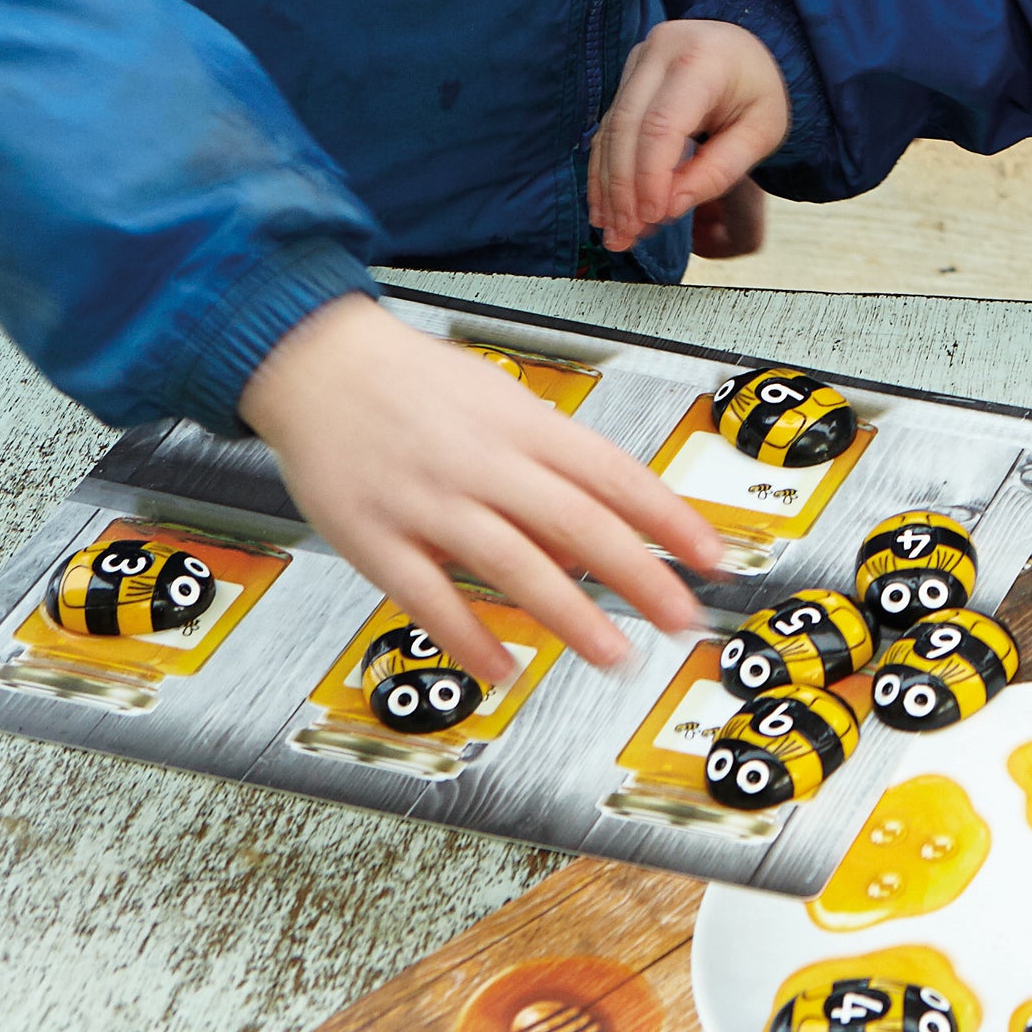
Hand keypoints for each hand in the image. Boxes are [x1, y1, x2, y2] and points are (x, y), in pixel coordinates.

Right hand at [241, 293, 721, 680]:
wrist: (319, 362)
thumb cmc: (417, 384)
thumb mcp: (503, 403)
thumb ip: (550, 469)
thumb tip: (595, 542)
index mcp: (524, 425)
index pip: (615, 475)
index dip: (670, 519)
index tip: (712, 557)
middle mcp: (484, 462)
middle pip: (578, 524)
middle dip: (640, 576)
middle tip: (682, 619)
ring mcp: (429, 502)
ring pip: (512, 565)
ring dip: (570, 616)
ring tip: (614, 655)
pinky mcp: (374, 538)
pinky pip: (429, 597)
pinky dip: (470, 636)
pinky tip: (504, 668)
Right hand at [591, 19, 788, 252]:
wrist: (749, 50)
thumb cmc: (758, 92)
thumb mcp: (760, 133)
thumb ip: (718, 170)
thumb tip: (668, 207)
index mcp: (702, 59)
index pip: (661, 125)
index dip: (649, 176)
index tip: (651, 218)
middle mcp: (661, 51)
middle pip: (626, 127)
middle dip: (622, 188)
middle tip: (624, 235)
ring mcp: (638, 61)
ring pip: (610, 129)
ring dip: (608, 186)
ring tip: (615, 232)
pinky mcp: (626, 78)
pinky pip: (608, 127)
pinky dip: (606, 170)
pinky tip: (607, 207)